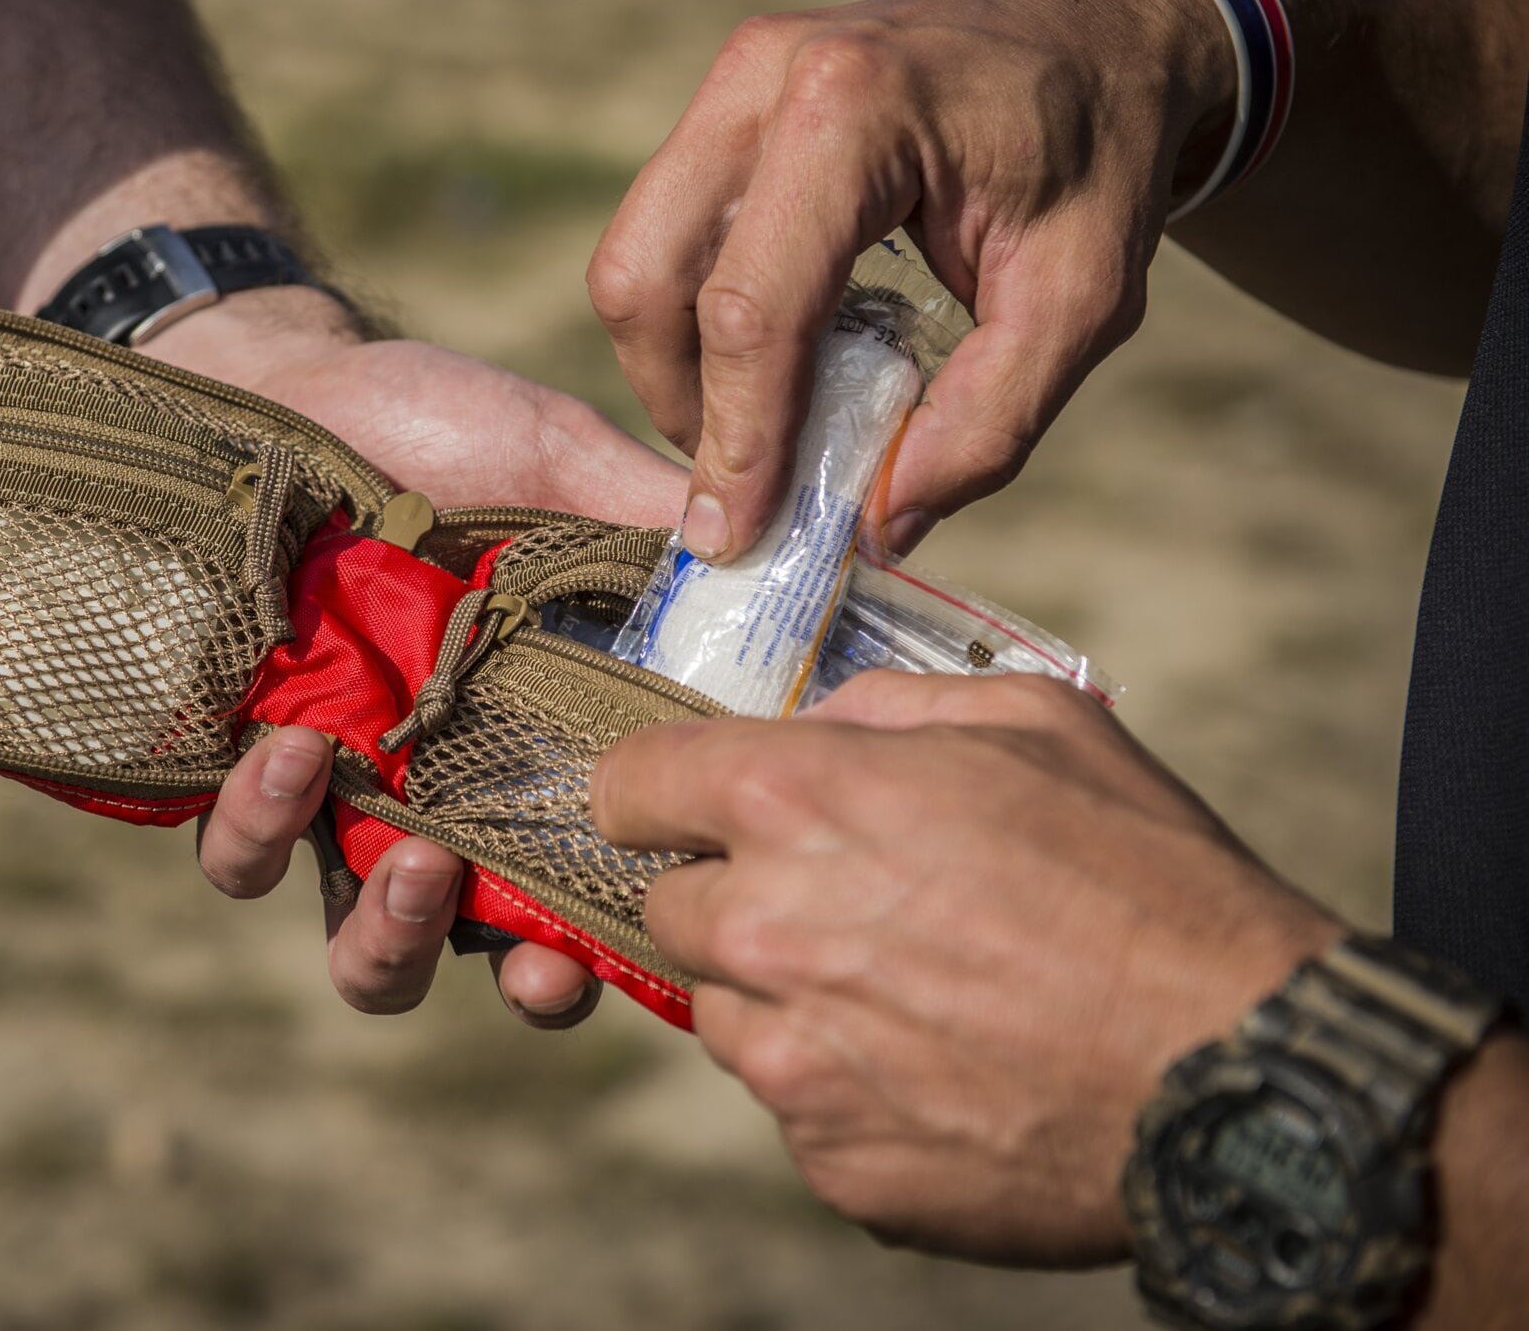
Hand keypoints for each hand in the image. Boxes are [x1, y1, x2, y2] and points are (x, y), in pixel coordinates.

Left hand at [148, 288, 683, 1022]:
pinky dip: (270, 827)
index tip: (639, 951)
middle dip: (518, 980)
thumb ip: (650, 527)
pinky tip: (296, 749)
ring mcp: (344, 793)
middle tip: (528, 951)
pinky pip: (246, 853)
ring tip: (415, 852)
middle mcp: (447, 792)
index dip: (618, 946)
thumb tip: (797, 557)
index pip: (594, 882)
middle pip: (493, 951)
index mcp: (541, 742)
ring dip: (393, 933)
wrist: (278, 381)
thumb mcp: (558, 462)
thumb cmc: (430, 420)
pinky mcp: (240, 766)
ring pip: (360, 944)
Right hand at [585, 0, 1235, 558]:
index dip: (736, 436)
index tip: (736, 536)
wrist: (1102, 24)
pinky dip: (696, 317)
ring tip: (766, 424)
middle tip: (748, 482)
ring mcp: (732, 80)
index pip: (752, 306)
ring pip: (635, 257)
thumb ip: (988, 423)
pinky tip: (781, 355)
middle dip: (681, 401)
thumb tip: (878, 527)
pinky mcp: (725, 101)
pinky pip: (666, 232)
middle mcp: (763, 76)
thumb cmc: (1101, 154)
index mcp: (855, 108)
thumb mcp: (1085, 303)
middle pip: (646, 278)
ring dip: (677, 365)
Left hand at [592, 670, 1342, 1264]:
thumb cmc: (1153, 883)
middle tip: (845, 906)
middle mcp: (764, 931)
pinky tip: (947, 1069)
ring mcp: (792, 1061)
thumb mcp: (1038, 723)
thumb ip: (892, 710)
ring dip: (789, 1000)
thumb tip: (819, 725)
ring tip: (918, 993)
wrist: (1241, 1071)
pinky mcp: (832, 1160)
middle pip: (669, 908)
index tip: (688, 807)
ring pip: (727, 1016)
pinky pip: (800, 1110)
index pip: (628, 786)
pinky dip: (851, 1090)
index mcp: (796, 803)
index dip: (659, 792)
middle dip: (734, 898)